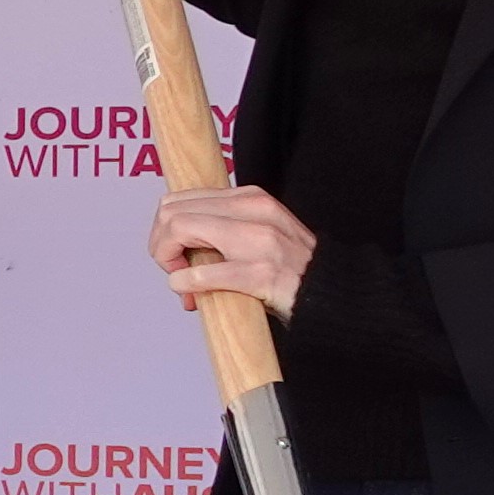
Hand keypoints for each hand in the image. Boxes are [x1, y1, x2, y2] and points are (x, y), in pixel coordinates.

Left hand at [155, 187, 314, 318]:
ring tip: (180, 281)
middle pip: (171, 211)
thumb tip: (176, 246)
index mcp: (250, 199)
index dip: (163, 229)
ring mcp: (258, 240)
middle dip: (159, 244)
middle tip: (172, 269)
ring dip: (168, 261)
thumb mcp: (258, 232)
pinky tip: (191, 295)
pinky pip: (200, 273)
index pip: (180, 199)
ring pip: (180, 229)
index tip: (174, 255)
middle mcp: (253, 210)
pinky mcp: (260, 273)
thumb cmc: (291, 268)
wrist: (334, 292)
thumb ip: (221, 229)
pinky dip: (184, 283)